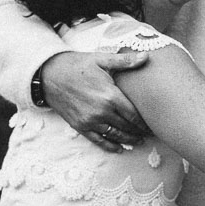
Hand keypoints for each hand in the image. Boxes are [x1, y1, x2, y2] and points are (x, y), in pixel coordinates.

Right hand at [37, 51, 151, 150]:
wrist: (49, 75)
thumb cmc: (77, 65)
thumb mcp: (101, 60)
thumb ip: (125, 61)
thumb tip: (147, 57)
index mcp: (109, 95)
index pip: (134, 114)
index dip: (145, 122)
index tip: (155, 124)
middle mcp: (101, 111)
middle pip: (127, 126)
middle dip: (140, 131)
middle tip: (151, 134)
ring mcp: (90, 121)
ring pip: (115, 135)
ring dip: (129, 140)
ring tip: (140, 140)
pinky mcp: (80, 126)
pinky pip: (98, 140)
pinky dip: (110, 146)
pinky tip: (120, 149)